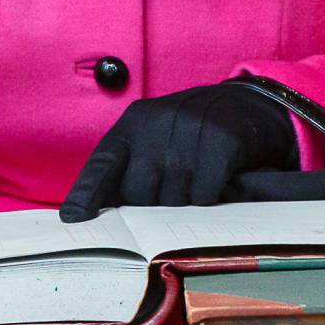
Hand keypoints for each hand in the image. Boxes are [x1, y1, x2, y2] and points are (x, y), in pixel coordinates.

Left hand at [60, 83, 297, 222]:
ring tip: (198, 181)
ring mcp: (189, 128)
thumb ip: (132, 166)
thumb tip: (103, 211)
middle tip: (172, 193)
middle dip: (151, 206)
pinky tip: (219, 182)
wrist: (251, 106)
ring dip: (185, 203)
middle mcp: (157, 121)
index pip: (104, 162)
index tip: (73, 218)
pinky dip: (211, 198)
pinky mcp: (221, 141)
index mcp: (135, 122)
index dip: (86, 192)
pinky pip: (205, 195)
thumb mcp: (158, 138)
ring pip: (173, 199)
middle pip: (138, 193)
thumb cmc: (195, 133)